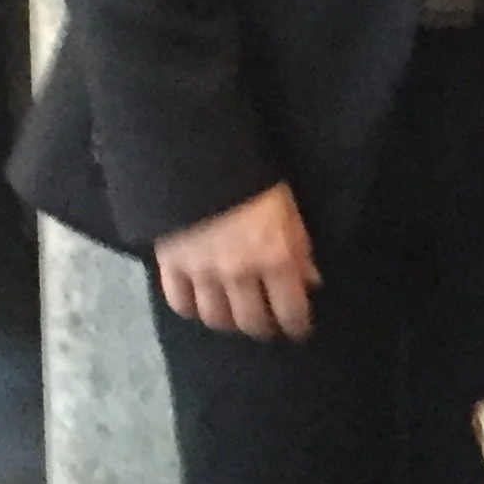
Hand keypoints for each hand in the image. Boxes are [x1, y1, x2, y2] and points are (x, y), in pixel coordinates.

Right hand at [155, 180, 319, 338]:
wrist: (196, 153)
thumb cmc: (251, 173)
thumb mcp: (287, 207)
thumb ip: (299, 247)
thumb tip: (311, 281)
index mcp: (274, 257)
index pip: (290, 310)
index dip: (296, 326)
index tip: (298, 330)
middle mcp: (239, 272)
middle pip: (251, 321)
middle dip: (263, 328)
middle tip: (267, 325)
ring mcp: (202, 271)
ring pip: (216, 317)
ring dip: (229, 322)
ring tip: (235, 317)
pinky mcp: (171, 264)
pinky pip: (180, 302)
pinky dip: (192, 309)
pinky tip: (200, 305)